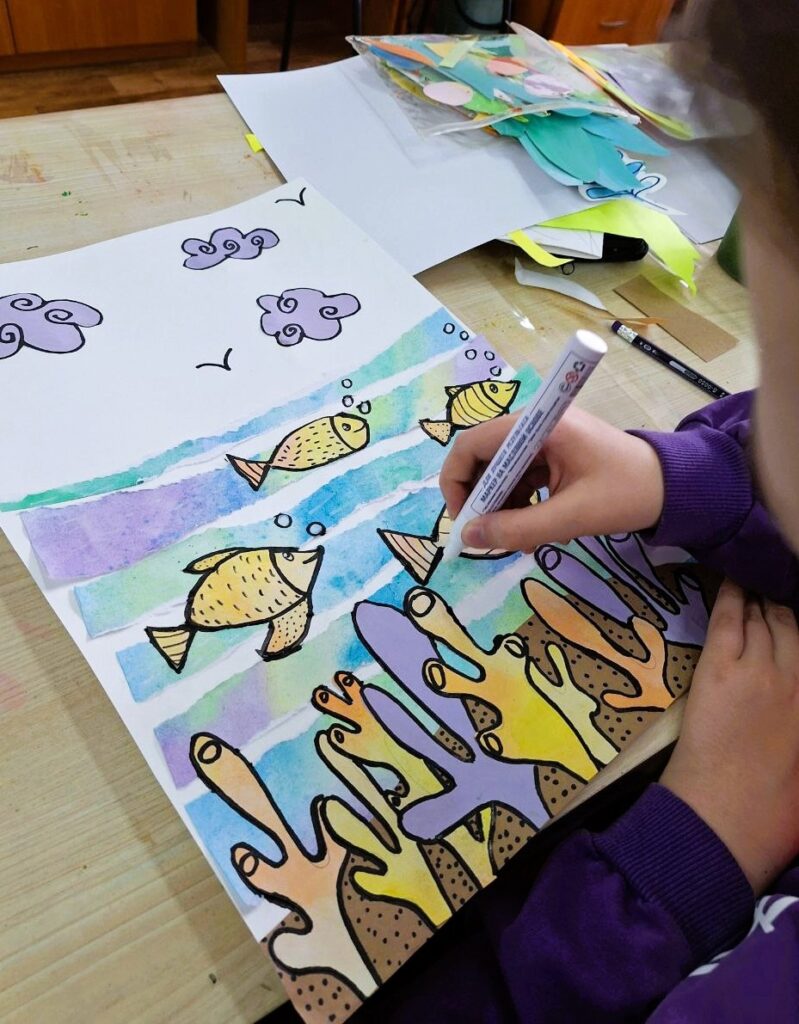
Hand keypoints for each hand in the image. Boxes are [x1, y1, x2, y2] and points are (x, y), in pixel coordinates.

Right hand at [440, 407, 664, 551]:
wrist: (675, 487)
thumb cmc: (626, 494)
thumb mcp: (571, 517)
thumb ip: (518, 528)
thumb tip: (470, 537)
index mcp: (539, 426)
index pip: (473, 443)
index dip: (457, 481)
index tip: (463, 520)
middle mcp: (535, 425)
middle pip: (483, 458)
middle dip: (481, 499)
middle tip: (487, 536)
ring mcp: (545, 439)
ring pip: (500, 472)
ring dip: (501, 507)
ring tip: (517, 541)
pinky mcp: (554, 454)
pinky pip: (521, 478)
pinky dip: (519, 505)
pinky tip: (532, 531)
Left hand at [661, 581, 798, 893]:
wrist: (728, 823)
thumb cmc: (774, 811)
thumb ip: (795, 718)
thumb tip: (789, 709)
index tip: (793, 609)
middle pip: (795, 624)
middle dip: (785, 600)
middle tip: (774, 581)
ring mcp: (762, 670)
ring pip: (766, 617)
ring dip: (761, 594)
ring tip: (755, 575)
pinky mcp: (721, 669)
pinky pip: (729, 618)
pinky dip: (732, 594)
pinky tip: (730, 577)